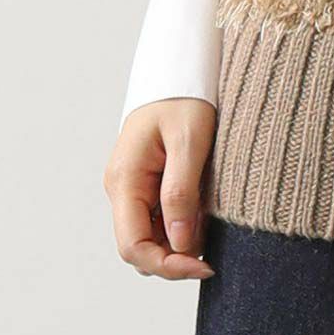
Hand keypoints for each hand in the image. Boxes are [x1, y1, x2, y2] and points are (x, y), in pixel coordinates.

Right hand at [103, 97, 217, 279]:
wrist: (180, 69)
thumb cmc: (184, 97)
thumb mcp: (189, 140)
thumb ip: (181, 191)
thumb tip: (179, 243)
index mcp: (124, 179)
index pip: (133, 246)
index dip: (166, 265)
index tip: (203, 265)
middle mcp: (122, 188)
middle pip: (140, 246)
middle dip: (173, 257)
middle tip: (211, 253)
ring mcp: (132, 186)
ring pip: (150, 235)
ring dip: (177, 242)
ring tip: (209, 227)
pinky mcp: (145, 182)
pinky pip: (157, 217)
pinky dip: (178, 225)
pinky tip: (201, 213)